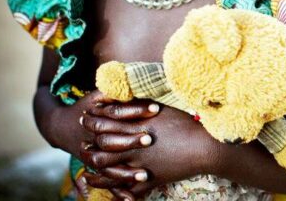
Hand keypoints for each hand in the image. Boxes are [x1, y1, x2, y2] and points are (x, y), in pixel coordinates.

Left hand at [86, 105, 216, 198]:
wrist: (203, 147)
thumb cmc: (186, 124)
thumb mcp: (163, 108)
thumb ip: (144, 103)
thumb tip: (130, 94)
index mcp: (137, 125)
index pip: (106, 121)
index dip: (94, 118)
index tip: (86, 116)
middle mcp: (133, 145)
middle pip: (102, 145)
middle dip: (90, 144)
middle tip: (81, 144)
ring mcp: (140, 164)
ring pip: (109, 170)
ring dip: (97, 171)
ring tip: (87, 173)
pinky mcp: (149, 179)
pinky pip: (128, 189)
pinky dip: (118, 193)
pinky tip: (112, 194)